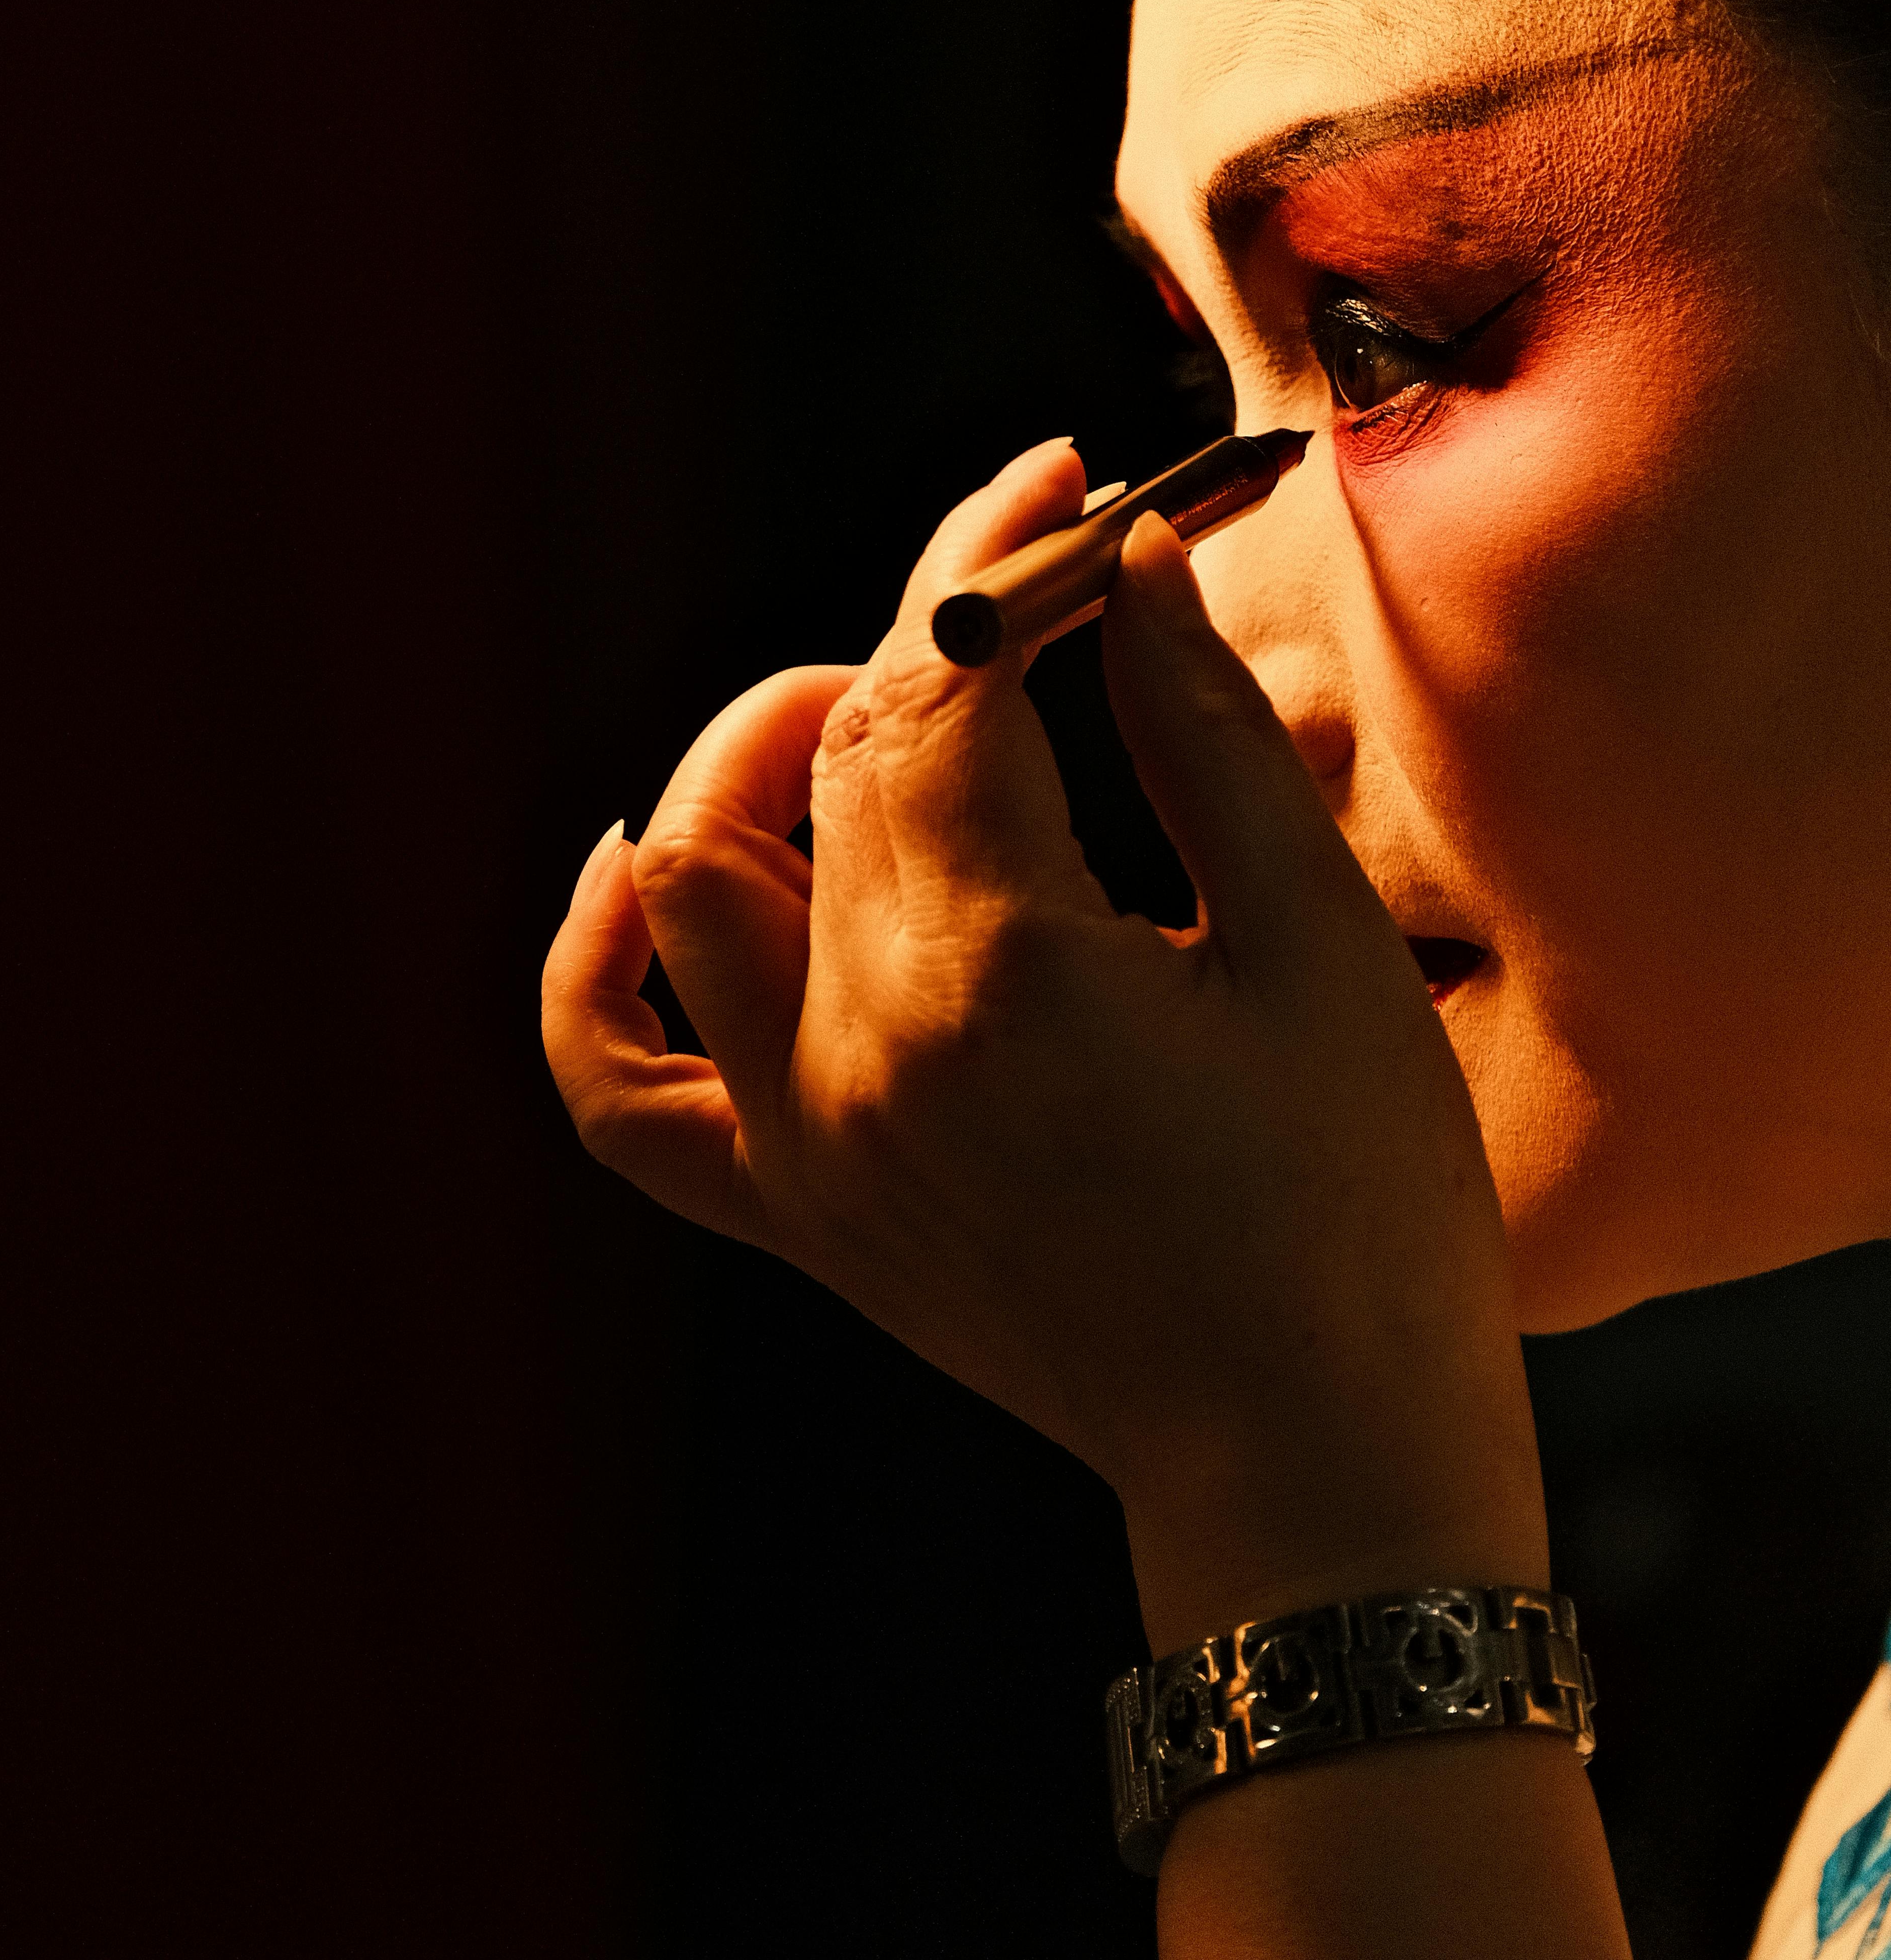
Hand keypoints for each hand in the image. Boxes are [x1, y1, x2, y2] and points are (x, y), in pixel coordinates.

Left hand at [542, 440, 1546, 1643]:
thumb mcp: (1313, 946)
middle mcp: (861, 1051)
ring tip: (875, 713)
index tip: (1072, 490)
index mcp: (1001, 971)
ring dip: (760, 757)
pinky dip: (599, 966)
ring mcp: (805, 1141)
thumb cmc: (1360, 1213)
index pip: (949, 687)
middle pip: (834, 756)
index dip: (1005, 561)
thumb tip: (1127, 563)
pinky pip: (617, 1087)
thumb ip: (1204, 734)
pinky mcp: (795, 1214)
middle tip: (1043, 582)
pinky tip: (640, 873)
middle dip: (933, 630)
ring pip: (692, 879)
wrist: (1315, 1469)